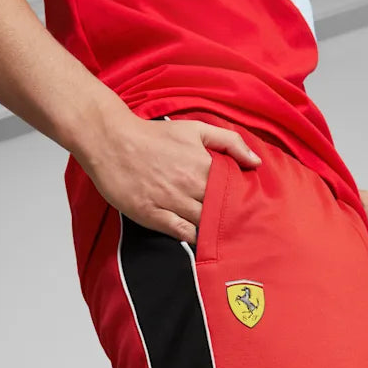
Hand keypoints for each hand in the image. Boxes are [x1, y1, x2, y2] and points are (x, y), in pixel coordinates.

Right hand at [78, 113, 261, 245]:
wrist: (111, 141)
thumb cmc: (154, 136)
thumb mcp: (195, 129)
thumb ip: (229, 142)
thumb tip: (256, 162)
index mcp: (203, 165)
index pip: (234, 191)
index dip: (242, 201)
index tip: (248, 207)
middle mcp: (189, 185)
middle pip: (221, 210)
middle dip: (231, 218)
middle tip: (240, 227)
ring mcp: (170, 201)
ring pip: (203, 224)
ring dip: (213, 230)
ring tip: (221, 235)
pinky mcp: (152, 215)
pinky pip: (181, 233)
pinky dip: (193, 237)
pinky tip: (198, 238)